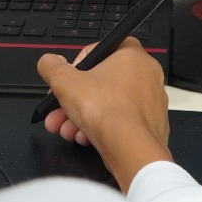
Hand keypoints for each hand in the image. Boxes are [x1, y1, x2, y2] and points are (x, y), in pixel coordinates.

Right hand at [36, 38, 171, 190]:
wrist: (132, 148)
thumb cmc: (104, 109)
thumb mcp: (65, 83)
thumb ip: (52, 67)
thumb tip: (48, 61)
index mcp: (131, 54)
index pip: (95, 53)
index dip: (73, 70)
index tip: (63, 85)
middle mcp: (146, 73)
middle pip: (99, 83)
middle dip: (73, 100)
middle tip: (57, 114)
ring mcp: (152, 100)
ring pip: (108, 104)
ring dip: (82, 117)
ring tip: (67, 131)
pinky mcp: (152, 123)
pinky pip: (121, 120)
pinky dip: (103, 127)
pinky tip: (85, 138)